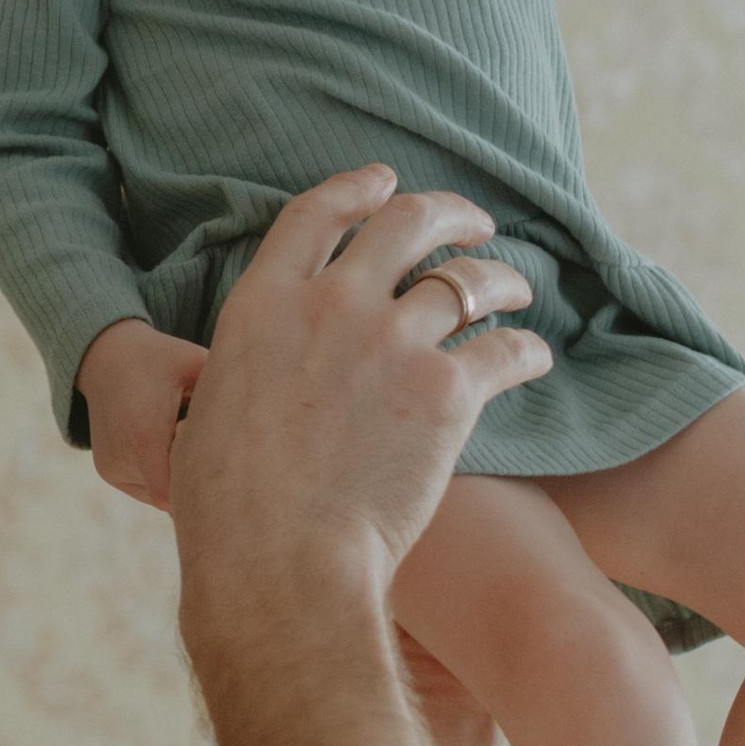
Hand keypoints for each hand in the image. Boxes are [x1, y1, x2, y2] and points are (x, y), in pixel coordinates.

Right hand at [77, 319, 209, 511]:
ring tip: (181, 441)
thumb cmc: (160, 360)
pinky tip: (166, 446)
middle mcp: (123, 457)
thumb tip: (269, 414)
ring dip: (177, 478)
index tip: (225, 474)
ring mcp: (113, 468)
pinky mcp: (108, 471)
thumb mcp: (196, 364)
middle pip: (172, 493)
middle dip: (196, 481)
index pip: (176, 493)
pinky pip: (145, 488)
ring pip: (159, 494)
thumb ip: (228, 390)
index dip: (203, 491)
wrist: (105, 358)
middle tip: (218, 458)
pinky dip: (161, 474)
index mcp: (145, 434)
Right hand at [169, 171, 548, 623]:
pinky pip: (505, 350)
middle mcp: (330, 306)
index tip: (385, 181)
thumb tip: (258, 375)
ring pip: (467, 281)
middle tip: (473, 222)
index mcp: (262, 305)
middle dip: (449, 213)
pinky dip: (526, 351)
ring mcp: (391, 343)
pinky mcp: (445, 393)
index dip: (357, 189)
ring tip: (517, 287)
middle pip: (404, 224)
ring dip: (500, 277)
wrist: (279, 564)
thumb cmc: (230, 514)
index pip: (316, 215)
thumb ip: (246, 371)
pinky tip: (535, 359)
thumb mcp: (209, 413)